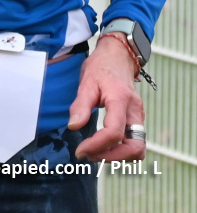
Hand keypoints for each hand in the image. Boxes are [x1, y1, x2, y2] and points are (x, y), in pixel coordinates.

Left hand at [67, 35, 145, 161]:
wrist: (118, 56)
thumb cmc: (101, 67)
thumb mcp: (87, 82)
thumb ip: (81, 105)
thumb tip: (73, 127)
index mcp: (120, 99)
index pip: (114, 132)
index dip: (97, 146)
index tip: (80, 150)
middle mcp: (135, 110)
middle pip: (134, 147)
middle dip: (112, 157)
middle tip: (90, 155)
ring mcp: (139, 116)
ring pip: (138, 148)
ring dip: (118, 156)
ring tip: (96, 152)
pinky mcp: (137, 120)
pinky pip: (135, 142)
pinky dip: (122, 150)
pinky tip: (105, 147)